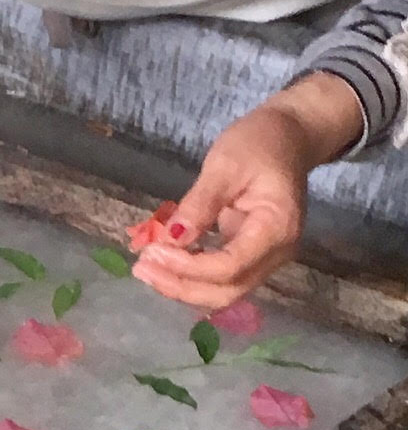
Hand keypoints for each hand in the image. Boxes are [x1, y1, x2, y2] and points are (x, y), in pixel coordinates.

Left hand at [132, 72, 364, 307]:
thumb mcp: (225, 164)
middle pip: (226, 291)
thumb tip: (173, 238)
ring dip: (180, 286)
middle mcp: (276, 254)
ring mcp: (265, 260)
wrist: (287, 137)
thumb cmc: (260, 143)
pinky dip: (188, 277)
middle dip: (180, 285)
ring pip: (221, 292)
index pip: (230, 267)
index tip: (152, 252)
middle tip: (141, 268)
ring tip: (145, 268)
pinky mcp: (250, 259)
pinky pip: (218, 280)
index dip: (188, 267)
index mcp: (277, 229)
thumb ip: (200, 203)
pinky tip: (161, 264)